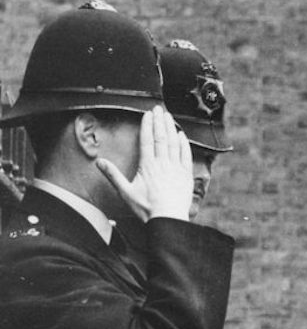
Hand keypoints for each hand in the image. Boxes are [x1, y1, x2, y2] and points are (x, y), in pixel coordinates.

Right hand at [96, 106, 192, 221]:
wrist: (168, 220)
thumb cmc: (147, 209)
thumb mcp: (126, 192)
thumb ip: (113, 175)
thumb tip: (99, 162)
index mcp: (148, 166)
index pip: (147, 140)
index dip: (147, 125)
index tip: (148, 114)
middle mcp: (162, 164)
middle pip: (161, 138)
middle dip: (159, 121)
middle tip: (159, 108)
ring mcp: (176, 169)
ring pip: (173, 143)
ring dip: (171, 128)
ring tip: (168, 117)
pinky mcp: (186, 176)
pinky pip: (186, 156)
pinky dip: (184, 144)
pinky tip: (182, 135)